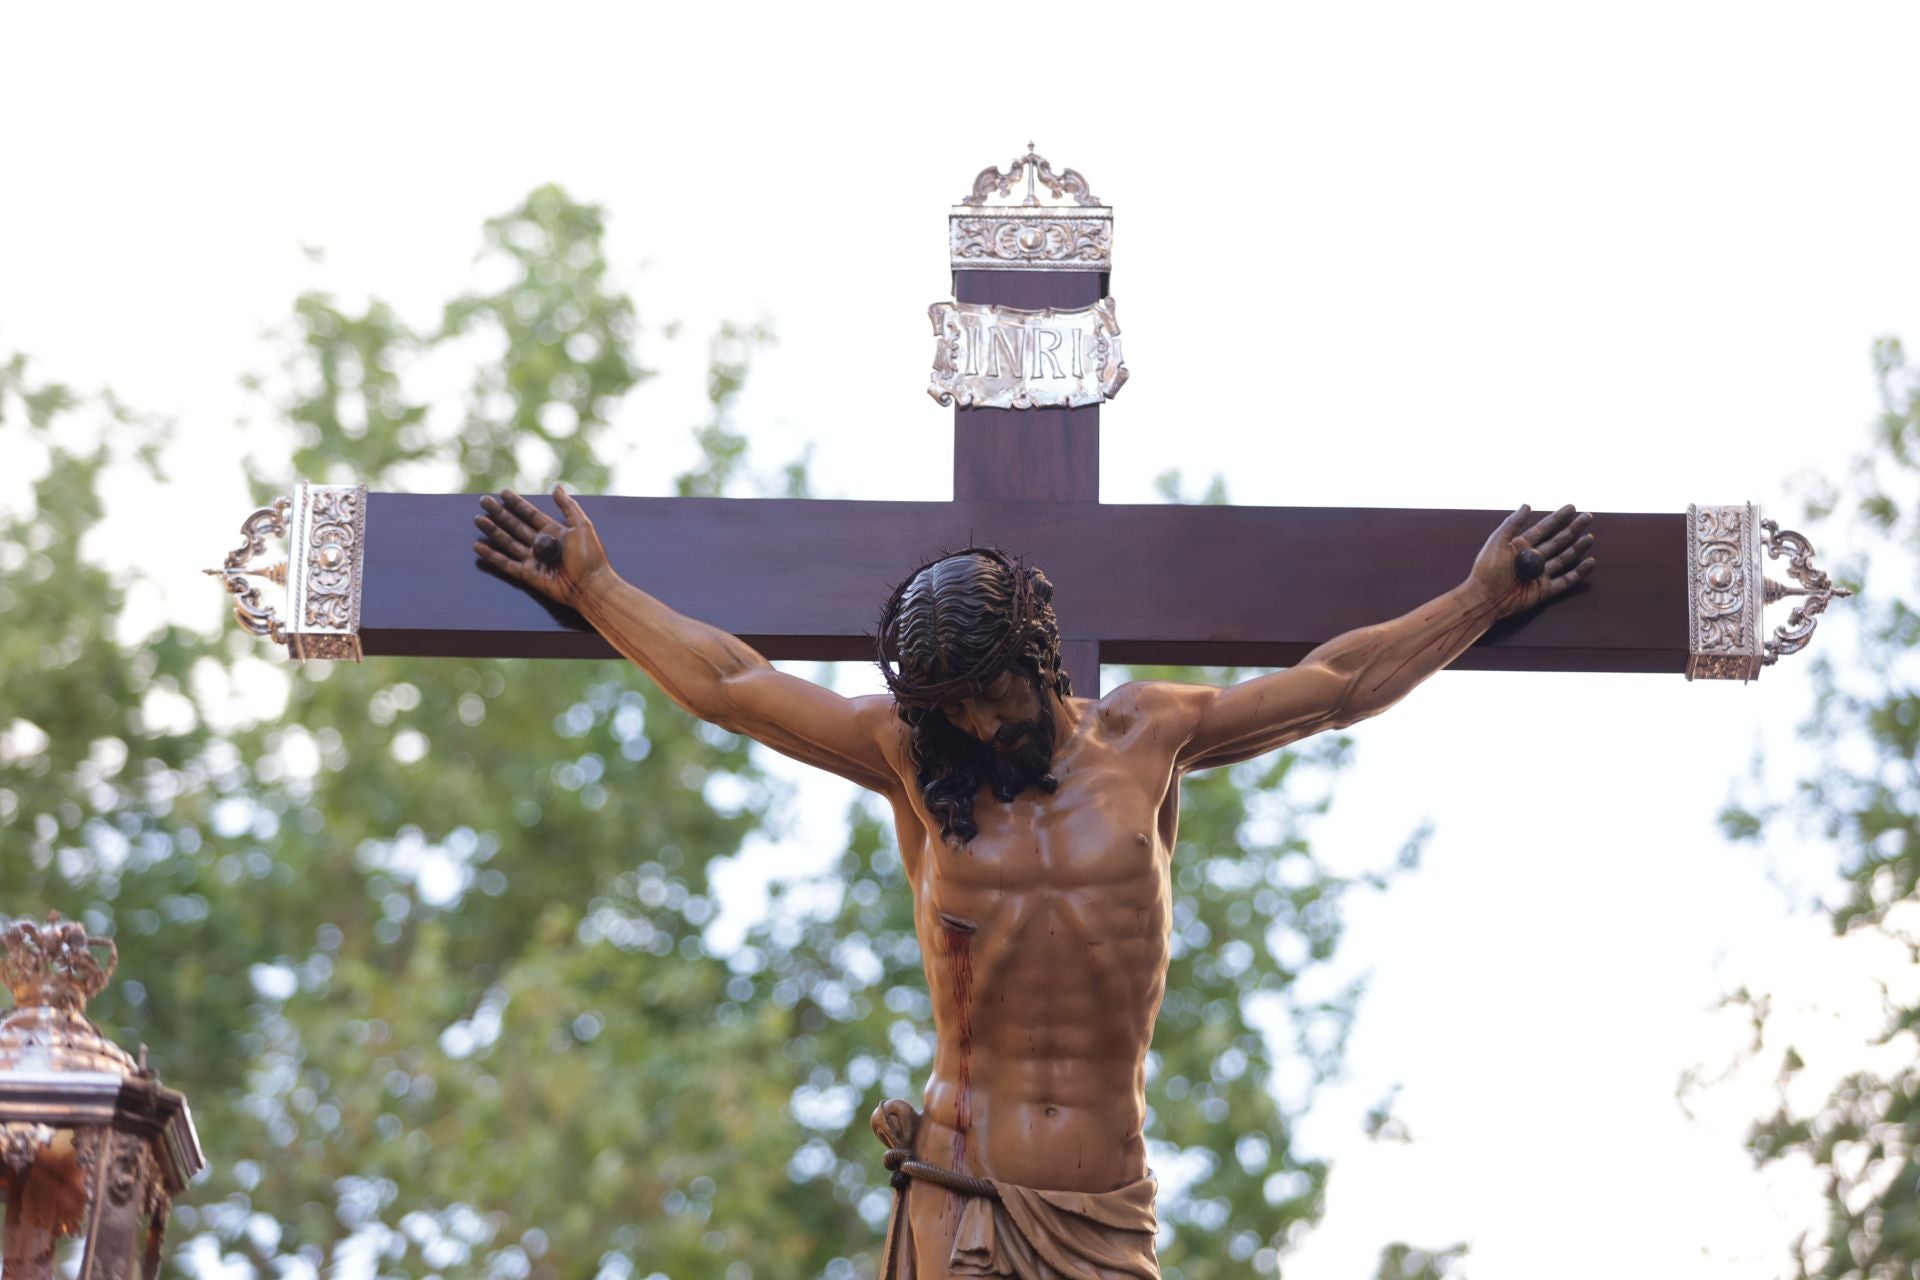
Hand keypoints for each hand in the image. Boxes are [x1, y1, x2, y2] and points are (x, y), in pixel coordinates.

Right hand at [472, 486, 610, 608]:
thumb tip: (557, 487)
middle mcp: (541, 544)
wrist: (590, 584)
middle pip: (515, 525)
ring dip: (493, 531)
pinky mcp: (528, 575)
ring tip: (478, 519)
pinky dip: (492, 556)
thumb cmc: (590, 556)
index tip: (502, 493)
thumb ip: (568, 506)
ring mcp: (533, 559)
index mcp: (553, 531)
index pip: (530, 514)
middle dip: (499, 513)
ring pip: (508, 542)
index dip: (517, 503)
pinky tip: (478, 546)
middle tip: (483, 501)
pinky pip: (506, 564)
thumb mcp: (582, 525)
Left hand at [1470, 503, 1595, 617]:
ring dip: (1577, 547)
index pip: (1543, 528)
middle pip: (1557, 541)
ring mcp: (1539, 574)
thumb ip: (1513, 523)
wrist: (1485, 598)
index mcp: (1520, 546)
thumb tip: (1527, 505)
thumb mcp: (1497, 542)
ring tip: (1590, 536)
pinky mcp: (1544, 590)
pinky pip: (1565, 580)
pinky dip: (1579, 572)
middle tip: (1588, 517)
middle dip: (1572, 529)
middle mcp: (1532, 558)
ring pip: (1564, 558)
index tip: (1572, 507)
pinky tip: (1590, 562)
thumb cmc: (1487, 570)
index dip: (1558, 518)